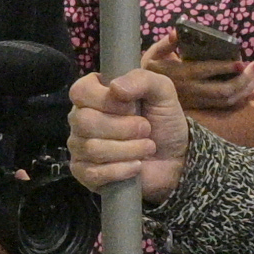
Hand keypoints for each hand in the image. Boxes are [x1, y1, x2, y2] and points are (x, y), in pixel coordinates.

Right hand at [69, 66, 186, 198]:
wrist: (174, 159)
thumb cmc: (162, 121)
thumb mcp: (161, 91)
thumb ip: (141, 79)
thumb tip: (115, 87)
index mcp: (92, 94)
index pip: (79, 91)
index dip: (106, 100)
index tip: (131, 106)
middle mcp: (80, 119)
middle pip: (84, 121)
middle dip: (123, 127)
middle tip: (146, 129)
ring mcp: (80, 148)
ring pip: (92, 148)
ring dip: (128, 149)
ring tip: (147, 147)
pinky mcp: (84, 174)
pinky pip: (93, 173)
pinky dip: (122, 170)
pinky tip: (137, 166)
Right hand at [149, 36, 253, 148]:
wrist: (146, 96)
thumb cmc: (152, 70)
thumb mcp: (154, 54)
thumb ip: (166, 43)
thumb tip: (177, 32)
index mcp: (182, 74)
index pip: (206, 72)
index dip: (225, 68)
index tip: (242, 61)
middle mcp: (193, 91)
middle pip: (223, 90)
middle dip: (245, 80)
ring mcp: (199, 102)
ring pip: (228, 100)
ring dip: (248, 89)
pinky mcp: (204, 107)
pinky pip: (228, 106)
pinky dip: (246, 100)